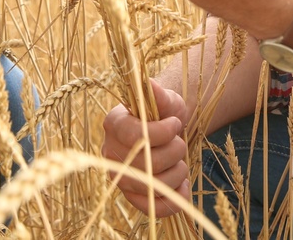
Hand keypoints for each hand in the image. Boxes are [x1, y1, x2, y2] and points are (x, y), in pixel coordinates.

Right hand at [102, 81, 191, 216]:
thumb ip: (158, 94)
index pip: (133, 135)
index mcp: (113, 124)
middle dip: (174, 151)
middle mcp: (110, 152)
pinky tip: (182, 185)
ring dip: (177, 173)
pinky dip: (173, 199)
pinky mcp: (132, 196)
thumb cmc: (165, 113)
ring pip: (153, 186)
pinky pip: (153, 208)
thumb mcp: (166, 99)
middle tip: (180, 142)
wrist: (168, 133)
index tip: (175, 123)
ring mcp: (119, 177)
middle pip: (147, 163)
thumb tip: (149, 83)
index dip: (161, 132)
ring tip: (180, 161)